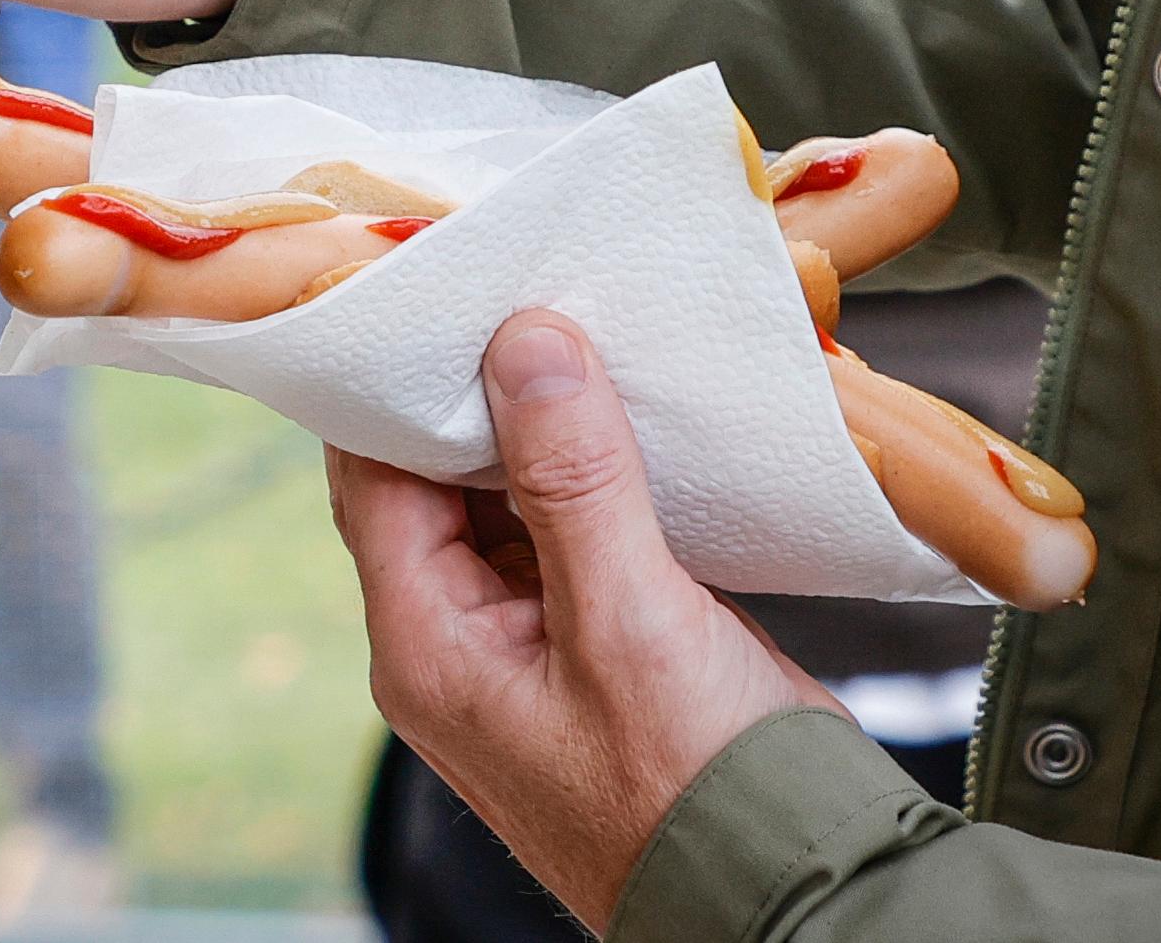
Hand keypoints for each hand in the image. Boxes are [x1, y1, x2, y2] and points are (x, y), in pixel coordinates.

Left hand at [327, 313, 846, 934]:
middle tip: (521, 280)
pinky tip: (629, 408)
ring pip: (502, 497)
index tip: (443, 284)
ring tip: (580, 320)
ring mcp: (524, 642)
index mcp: (427, 646)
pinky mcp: (593, 637)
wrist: (789, 894)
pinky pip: (565, 528)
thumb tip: (523, 343)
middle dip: (475, 387)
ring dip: (540, 423)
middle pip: (430, 478)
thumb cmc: (695, 790)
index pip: (371, 474)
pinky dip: (590, 468)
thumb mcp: (629, 621)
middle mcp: (457, 641)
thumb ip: (572, 481)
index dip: (400, 377)